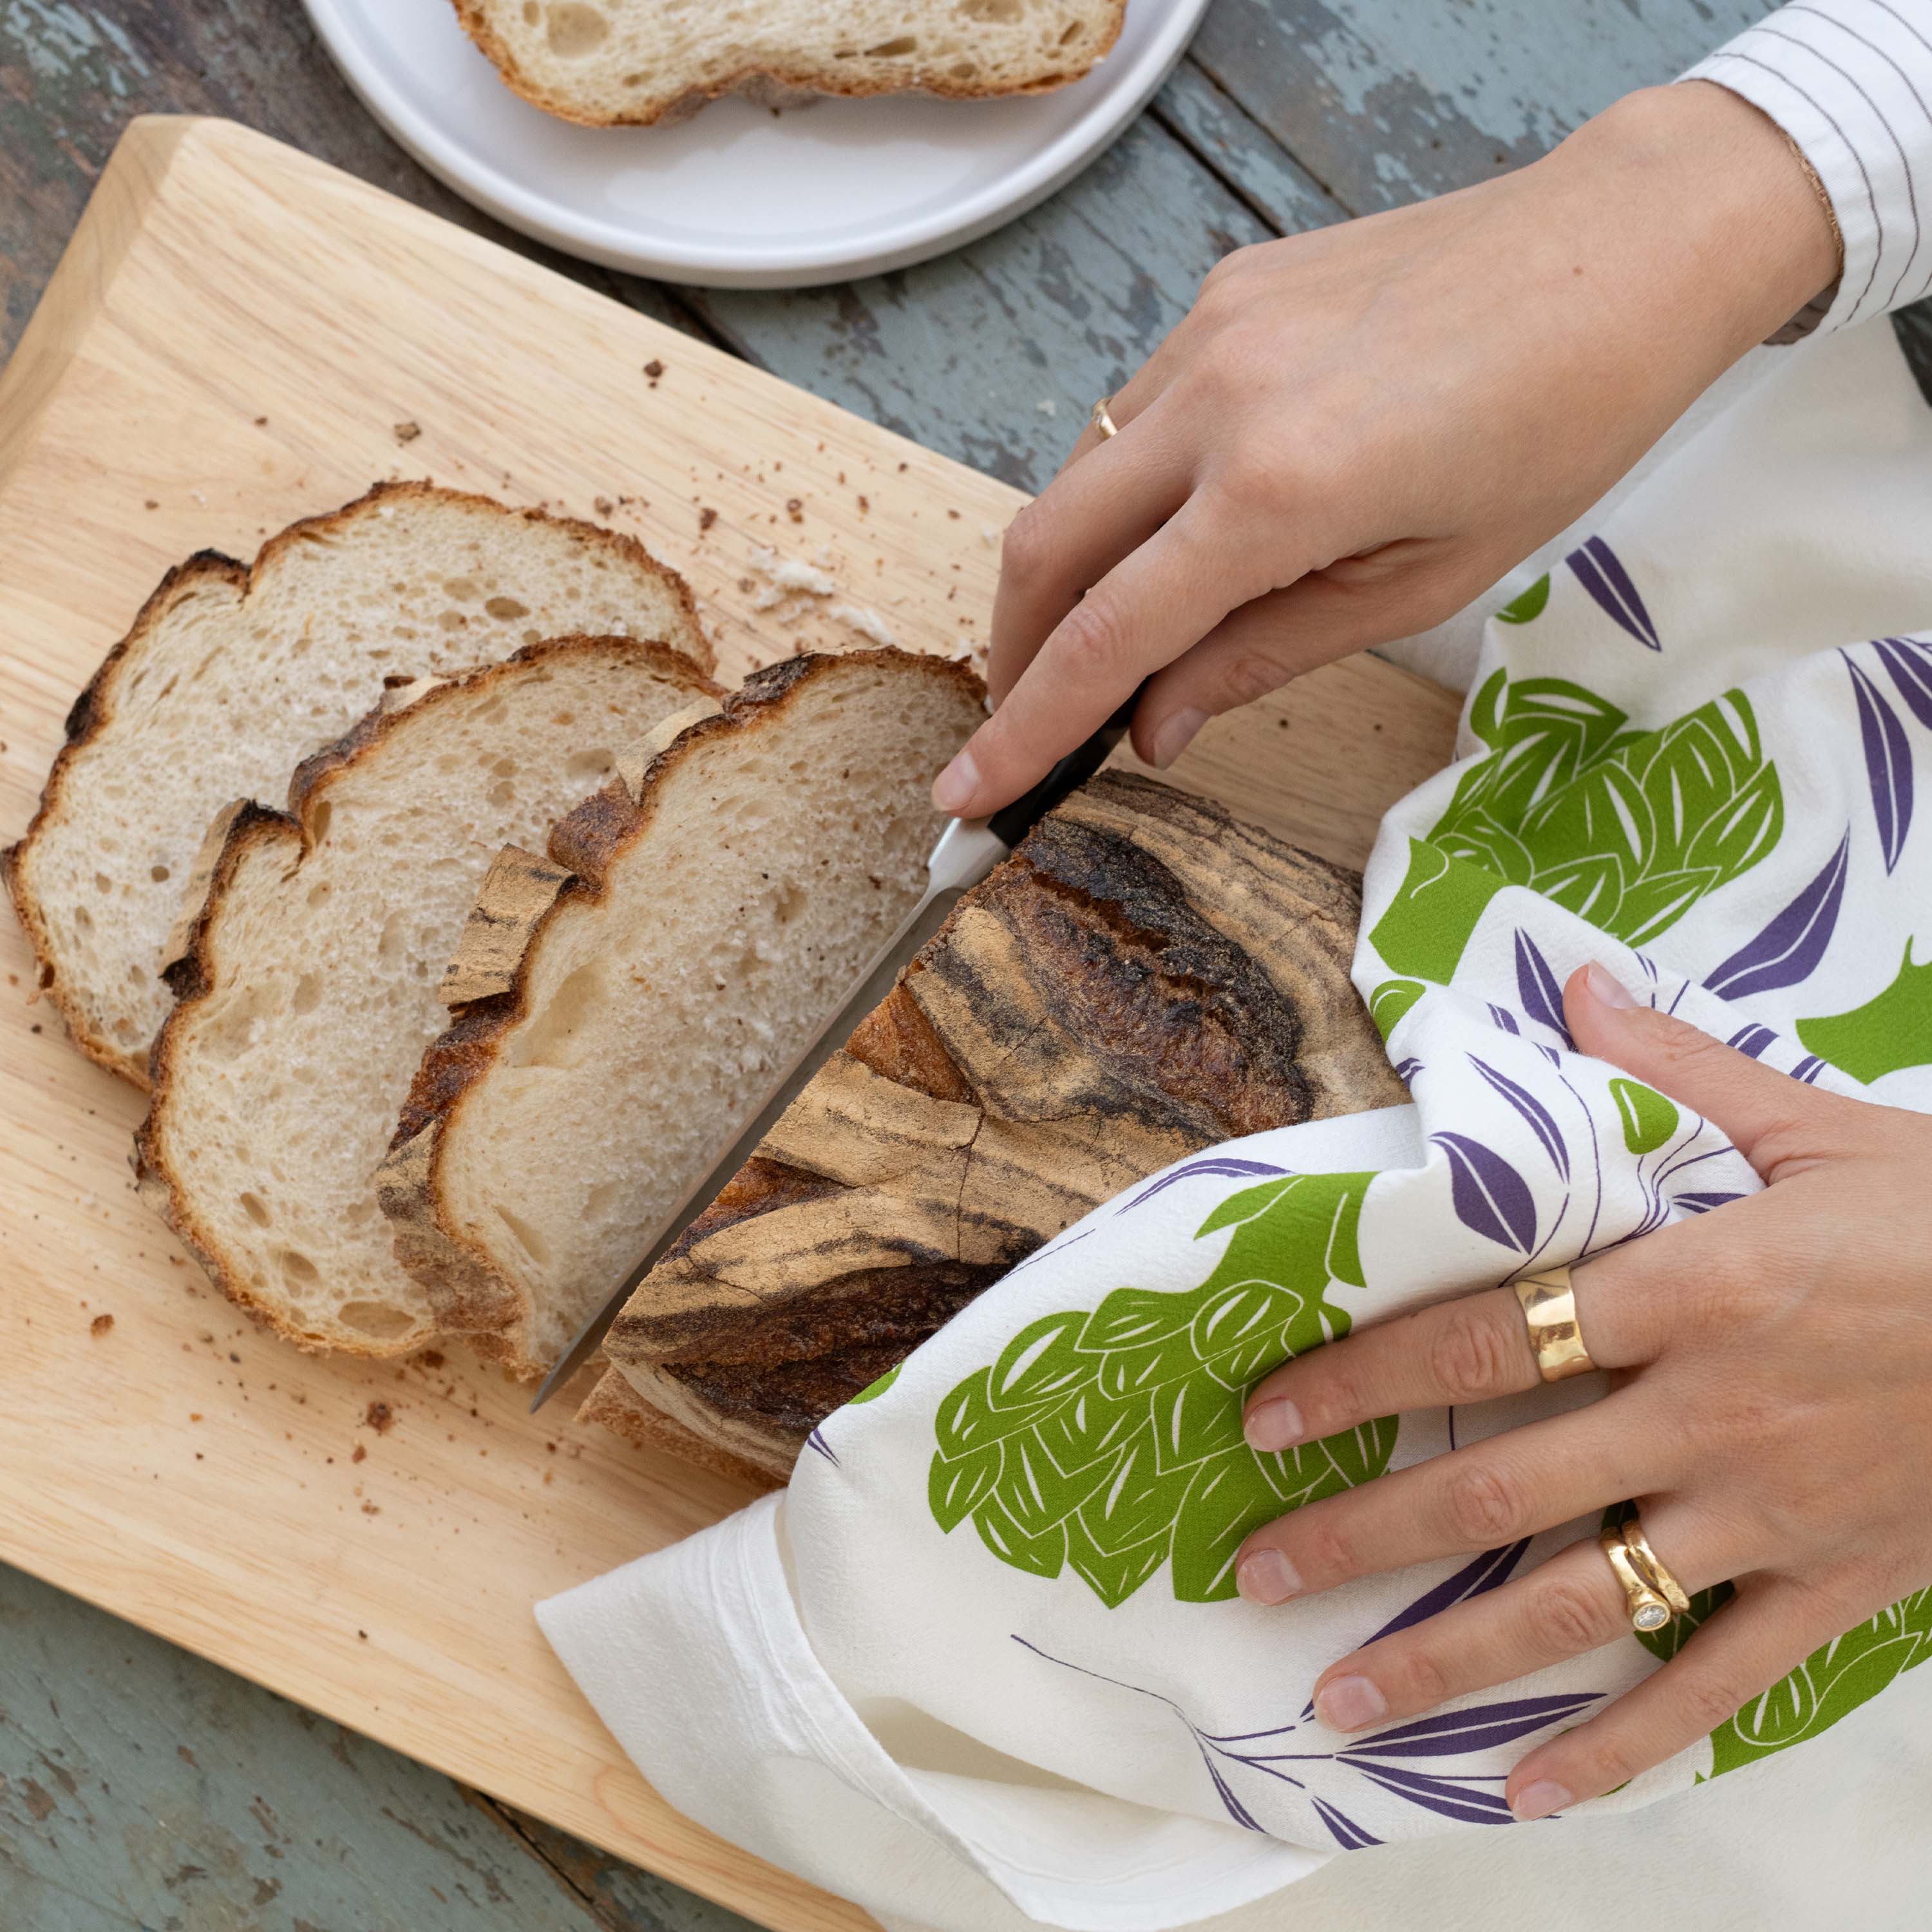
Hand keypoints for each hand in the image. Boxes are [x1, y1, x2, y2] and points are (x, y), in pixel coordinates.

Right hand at [932, 83, 1837, 816]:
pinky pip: (1133, 414)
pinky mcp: (1224, 293)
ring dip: (1070, 571)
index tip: (967, 793)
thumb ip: (1266, 654)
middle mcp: (1219, 399)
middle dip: (1014, 653)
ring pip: (1078, 475)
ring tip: (1116, 633)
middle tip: (1026, 723)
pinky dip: (1127, 492)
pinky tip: (1180, 527)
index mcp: (1280, 492)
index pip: (1103, 636)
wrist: (1628, 246)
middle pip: (1044, 548)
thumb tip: (1156, 726)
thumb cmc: (1561, 423)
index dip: (1024, 729)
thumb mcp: (1424, 583)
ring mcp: (1212, 332)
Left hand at [1231, 963, 1931, 1820]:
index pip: (1484, 1340)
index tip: (1267, 1415)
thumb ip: (1676, 1070)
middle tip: (1256, 1565)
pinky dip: (1622, 1745)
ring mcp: (1763, 1515)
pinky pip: (1712, 1683)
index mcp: (1689, 1292)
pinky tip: (1530, 1788)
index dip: (1362, 1378)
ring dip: (1450, 1656)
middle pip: (1496, 1485)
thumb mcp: (1818, 1127)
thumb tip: (1572, 984)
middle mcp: (1705, 1415)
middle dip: (1363, 1531)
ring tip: (1343, 1698)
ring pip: (1577, 1601)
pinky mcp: (1828, 1588)